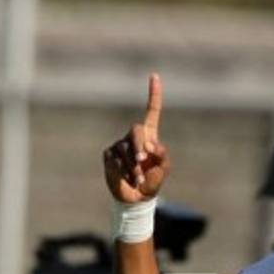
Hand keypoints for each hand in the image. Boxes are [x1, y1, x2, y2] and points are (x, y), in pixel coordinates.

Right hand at [102, 73, 170, 202]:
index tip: (154, 75)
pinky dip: (124, 170)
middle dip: (140, 146)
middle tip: (144, 159)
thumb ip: (163, 155)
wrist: (136, 198)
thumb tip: (151, 144)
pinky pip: (115, 159)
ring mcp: (120, 145)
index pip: (152, 111)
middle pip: (136, 131)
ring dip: (134, 166)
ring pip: (125, 149)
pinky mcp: (109, 155)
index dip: (154, 95)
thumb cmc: (152, 182)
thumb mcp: (163, 169)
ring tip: (138, 179)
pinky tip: (128, 178)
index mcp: (150, 136)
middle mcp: (134, 137)